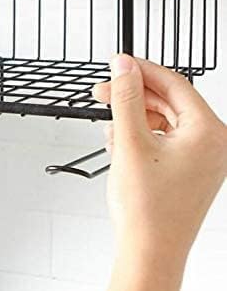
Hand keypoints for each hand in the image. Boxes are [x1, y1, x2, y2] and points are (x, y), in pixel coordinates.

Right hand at [93, 54, 226, 290]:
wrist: (148, 252)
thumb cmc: (148, 210)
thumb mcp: (130, 142)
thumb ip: (126, 97)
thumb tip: (124, 66)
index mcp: (209, 133)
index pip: (174, 84)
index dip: (141, 70)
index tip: (117, 62)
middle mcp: (211, 144)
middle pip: (167, 101)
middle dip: (132, 95)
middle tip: (104, 92)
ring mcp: (200, 158)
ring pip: (162, 119)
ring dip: (132, 117)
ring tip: (109, 125)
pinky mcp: (185, 168)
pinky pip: (161, 137)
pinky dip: (138, 134)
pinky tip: (118, 140)